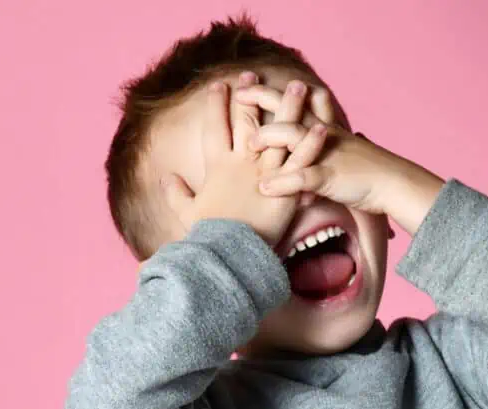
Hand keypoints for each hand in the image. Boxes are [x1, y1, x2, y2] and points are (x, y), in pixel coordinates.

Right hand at [160, 76, 326, 246]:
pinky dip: (311, 143)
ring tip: (298, 86)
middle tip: (254, 74)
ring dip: (289, 109)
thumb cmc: (207, 236)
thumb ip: (176, 194)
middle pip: (248, 121)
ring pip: (279, 133)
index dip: (217, 106)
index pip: (216, 128)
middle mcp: (241, 163)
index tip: (219, 85)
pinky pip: (302, 161)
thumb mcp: (187, 212)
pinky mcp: (285, 187)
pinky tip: (322, 125)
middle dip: (251, 96)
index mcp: (218, 167)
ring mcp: (264, 173)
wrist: (226, 254)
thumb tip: (165, 179)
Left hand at [236, 84, 443, 234]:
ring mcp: (325, 155)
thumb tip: (324, 154)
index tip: (248, 84)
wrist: (394, 183)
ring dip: (269, 137)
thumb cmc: (369, 172)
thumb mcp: (344, 154)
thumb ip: (325, 154)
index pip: (295, 101)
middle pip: (290, 109)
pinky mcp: (330, 177)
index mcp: (323, 129)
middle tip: (239, 94)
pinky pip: (303, 177)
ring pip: (293, 136)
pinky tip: (264, 188)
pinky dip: (282, 183)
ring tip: (248, 145)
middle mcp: (322, 136)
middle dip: (263, 98)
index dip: (271, 92)